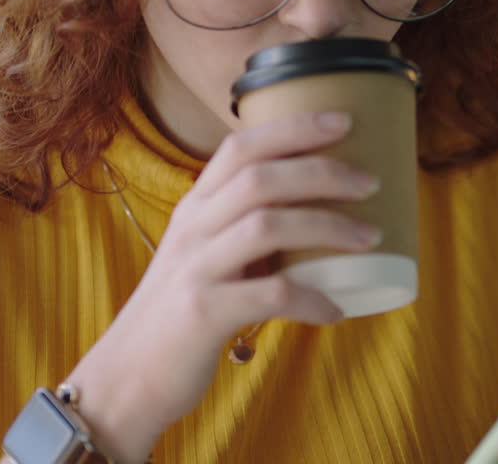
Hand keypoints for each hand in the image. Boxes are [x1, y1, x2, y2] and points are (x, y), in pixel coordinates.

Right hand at [65, 111, 381, 461]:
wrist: (126, 378)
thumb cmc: (182, 314)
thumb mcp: (204, 256)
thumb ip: (245, 231)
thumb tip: (321, 215)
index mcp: (195, 208)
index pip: (240, 147)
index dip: (293, 128)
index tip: (343, 121)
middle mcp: (192, 229)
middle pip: (260, 178)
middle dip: (323, 173)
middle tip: (371, 183)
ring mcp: (195, 269)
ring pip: (266, 226)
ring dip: (327, 227)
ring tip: (370, 238)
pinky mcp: (202, 313)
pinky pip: (269, 296)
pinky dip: (312, 299)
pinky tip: (336, 310)